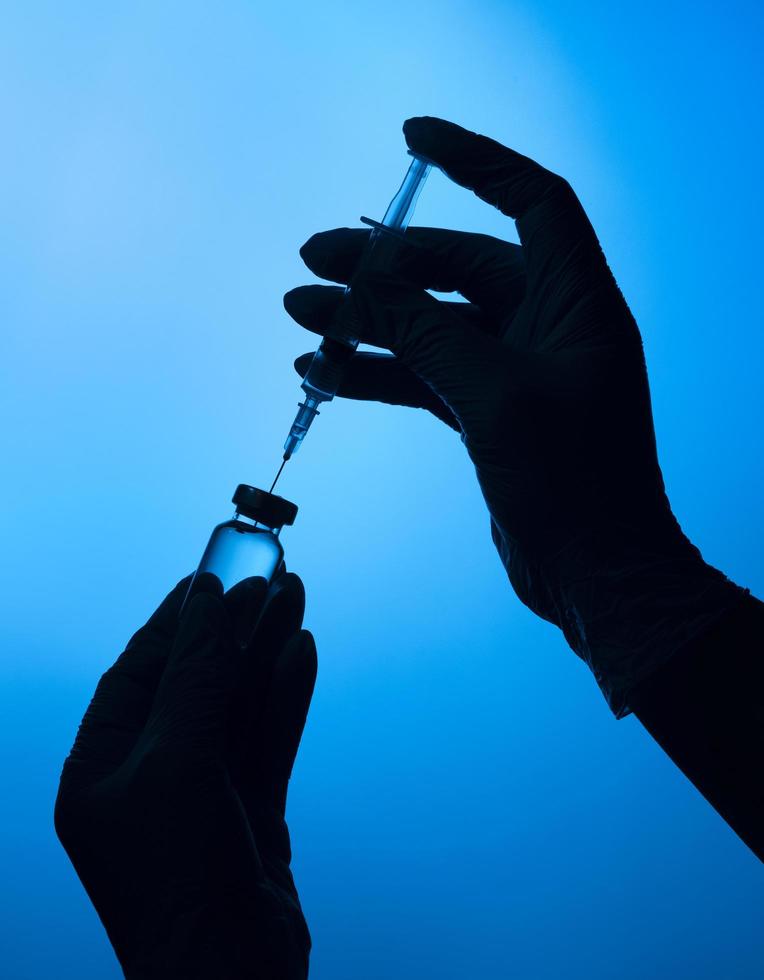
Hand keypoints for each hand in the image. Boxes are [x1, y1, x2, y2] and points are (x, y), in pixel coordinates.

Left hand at [55, 572, 316, 978]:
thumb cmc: (180, 879)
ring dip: (265, 652)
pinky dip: (285, 696)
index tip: (211, 575)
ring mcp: (202, 794)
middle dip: (232, 630)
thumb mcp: (178, 763)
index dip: (177, 620)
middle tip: (268, 577)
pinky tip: (302, 652)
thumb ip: (196, 679)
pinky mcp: (249, 810)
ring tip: (295, 597)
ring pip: (238, 705)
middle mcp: (148, 775)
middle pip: (196, 681)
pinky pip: (267, 738)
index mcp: (101, 767)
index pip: (138, 671)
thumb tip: (208, 604)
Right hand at [285, 116, 653, 553]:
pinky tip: (323, 371)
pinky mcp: (490, 411)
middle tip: (312, 258)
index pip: (531, 202)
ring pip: (432, 325)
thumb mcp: (494, 396)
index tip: (413, 138)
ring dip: (368, 320)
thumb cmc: (572, 484)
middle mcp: (548, 326)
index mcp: (575, 302)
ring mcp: (515, 371)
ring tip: (299, 314)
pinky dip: (378, 372)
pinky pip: (425, 375)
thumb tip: (359, 286)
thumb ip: (426, 334)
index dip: (477, 161)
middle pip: (458, 267)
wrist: (596, 574)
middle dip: (385, 264)